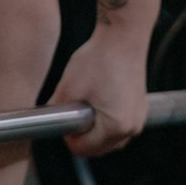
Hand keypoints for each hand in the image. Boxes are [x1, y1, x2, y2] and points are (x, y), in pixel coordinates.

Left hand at [47, 30, 149, 156]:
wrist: (124, 36)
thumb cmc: (100, 58)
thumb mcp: (68, 87)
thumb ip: (55, 110)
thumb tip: (45, 122)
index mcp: (115, 126)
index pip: (83, 149)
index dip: (68, 137)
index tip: (63, 120)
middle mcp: (131, 127)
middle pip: (98, 149)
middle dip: (82, 136)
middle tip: (71, 113)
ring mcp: (138, 118)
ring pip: (109, 140)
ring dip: (94, 131)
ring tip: (84, 107)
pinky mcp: (140, 108)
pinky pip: (120, 126)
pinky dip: (106, 122)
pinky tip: (97, 102)